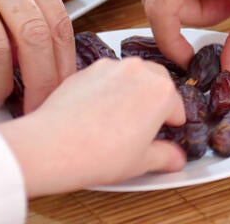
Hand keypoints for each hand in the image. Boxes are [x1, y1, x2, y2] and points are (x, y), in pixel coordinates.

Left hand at [0, 57, 185, 196]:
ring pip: (131, 76)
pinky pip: (106, 77)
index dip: (171, 125)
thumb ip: (166, 156)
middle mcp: (139, 70)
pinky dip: (107, 90)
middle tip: (143, 126)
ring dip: (132, 91)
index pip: (177, 107)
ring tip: (118, 120)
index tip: (163, 136)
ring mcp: (111, 66)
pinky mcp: (86, 69)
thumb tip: (174, 158)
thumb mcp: (142, 162)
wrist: (52, 146)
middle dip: (155, 101)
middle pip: (158, 82)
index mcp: (162, 91)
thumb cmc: (99, 153)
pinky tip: (96, 114)